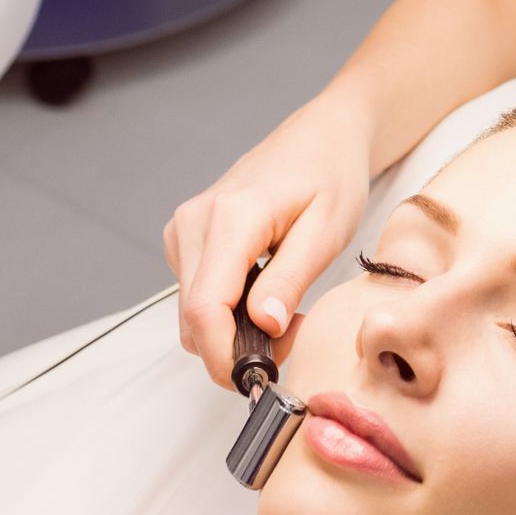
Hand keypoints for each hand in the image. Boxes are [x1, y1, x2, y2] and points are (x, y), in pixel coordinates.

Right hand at [165, 90, 375, 386]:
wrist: (321, 136)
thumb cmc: (330, 174)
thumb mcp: (327, 229)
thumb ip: (291, 278)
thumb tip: (263, 327)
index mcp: (231, 218)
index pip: (205, 309)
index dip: (226, 357)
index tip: (262, 378)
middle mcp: (195, 223)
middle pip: (193, 319)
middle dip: (238, 348)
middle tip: (293, 333)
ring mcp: (184, 229)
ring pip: (192, 313)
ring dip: (233, 331)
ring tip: (285, 308)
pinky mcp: (186, 238)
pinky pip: (196, 295)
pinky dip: (226, 311)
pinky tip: (264, 293)